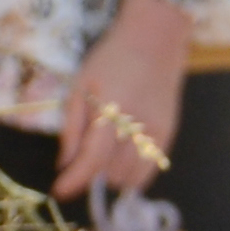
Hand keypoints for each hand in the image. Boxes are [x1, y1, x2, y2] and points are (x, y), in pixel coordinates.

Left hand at [57, 0, 196, 202]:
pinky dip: (134, 174)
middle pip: (111, 171)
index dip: (75, 180)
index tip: (60, 191)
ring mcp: (157, 131)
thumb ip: (73, 128)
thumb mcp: (81, 85)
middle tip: (85, 156)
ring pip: (131, 176)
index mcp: (111, 109)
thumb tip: (64, 165)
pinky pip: (151, 169)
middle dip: (93, 172)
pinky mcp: (169, 133)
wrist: (155, 38)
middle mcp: (137, 124)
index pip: (93, 158)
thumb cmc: (111, 58)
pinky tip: (123, 161)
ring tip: (105, 155)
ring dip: (112, 174)